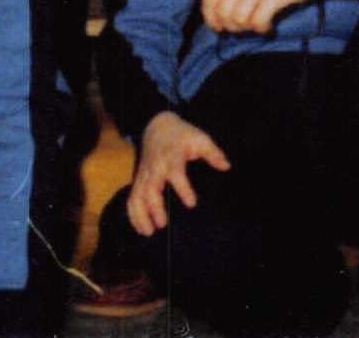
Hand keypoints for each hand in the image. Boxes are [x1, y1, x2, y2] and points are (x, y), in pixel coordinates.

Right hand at [126, 111, 228, 236]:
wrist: (157, 126)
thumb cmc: (181, 135)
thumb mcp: (199, 139)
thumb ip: (213, 153)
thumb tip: (226, 166)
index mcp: (171, 157)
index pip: (175, 173)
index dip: (183, 188)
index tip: (191, 203)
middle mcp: (155, 167)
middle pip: (150, 188)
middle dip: (154, 207)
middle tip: (162, 224)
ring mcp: (144, 174)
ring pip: (137, 195)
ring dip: (140, 214)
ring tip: (148, 232)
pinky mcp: (139, 179)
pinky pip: (132, 197)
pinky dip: (133, 213)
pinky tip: (140, 228)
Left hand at [198, 0, 317, 35]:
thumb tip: (219, 20)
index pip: (209, 0)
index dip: (211, 19)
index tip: (220, 28)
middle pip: (223, 13)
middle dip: (232, 26)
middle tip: (245, 26)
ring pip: (239, 18)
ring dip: (248, 28)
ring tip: (258, 24)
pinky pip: (258, 20)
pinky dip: (262, 28)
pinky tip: (268, 26)